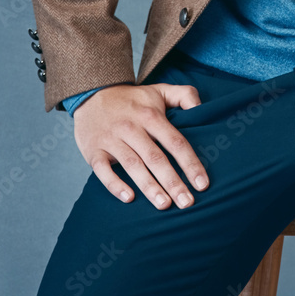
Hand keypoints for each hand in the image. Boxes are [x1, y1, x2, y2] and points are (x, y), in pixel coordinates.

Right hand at [72, 82, 209, 208]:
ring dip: (149, 186)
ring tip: (165, 205)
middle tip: (187, 203)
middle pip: (155, 157)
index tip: (202, 184)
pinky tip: (129, 198)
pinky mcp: (94, 150)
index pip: (175, 142)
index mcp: (151, 116)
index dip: (190, 163)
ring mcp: (112, 139)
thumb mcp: (159, 90)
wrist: (92, 93)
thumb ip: (184, 95)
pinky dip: (115, 184)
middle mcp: (132, 128)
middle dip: (173, 182)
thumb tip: (202, 108)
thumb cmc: (132, 99)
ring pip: (132, 165)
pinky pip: (103, 169)